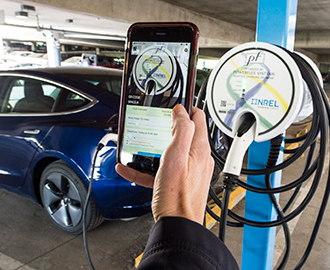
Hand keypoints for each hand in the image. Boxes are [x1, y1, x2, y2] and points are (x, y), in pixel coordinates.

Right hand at [116, 105, 213, 224]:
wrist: (177, 226)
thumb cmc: (177, 197)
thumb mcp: (176, 157)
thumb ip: (181, 130)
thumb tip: (181, 112)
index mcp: (199, 149)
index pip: (198, 118)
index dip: (186, 107)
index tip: (173, 103)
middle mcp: (197, 159)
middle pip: (184, 134)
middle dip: (168, 126)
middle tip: (155, 120)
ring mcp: (188, 172)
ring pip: (170, 152)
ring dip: (154, 147)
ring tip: (140, 144)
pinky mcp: (178, 183)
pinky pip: (162, 171)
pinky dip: (147, 168)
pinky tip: (130, 169)